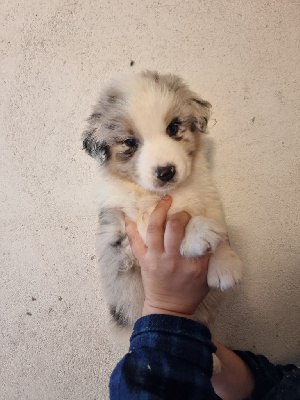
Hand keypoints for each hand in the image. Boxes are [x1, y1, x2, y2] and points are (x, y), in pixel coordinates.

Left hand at [125, 195, 209, 318]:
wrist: (168, 311)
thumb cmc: (189, 294)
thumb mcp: (207, 277)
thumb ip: (209, 257)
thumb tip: (215, 237)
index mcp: (192, 265)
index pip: (198, 237)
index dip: (198, 224)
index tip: (197, 219)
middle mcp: (173, 259)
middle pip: (174, 228)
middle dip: (179, 215)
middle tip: (182, 211)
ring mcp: (155, 259)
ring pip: (154, 230)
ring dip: (158, 212)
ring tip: (163, 201)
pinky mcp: (143, 261)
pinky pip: (134, 241)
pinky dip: (130, 227)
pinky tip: (129, 215)